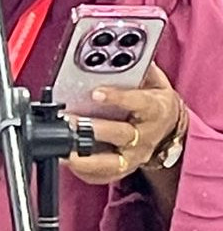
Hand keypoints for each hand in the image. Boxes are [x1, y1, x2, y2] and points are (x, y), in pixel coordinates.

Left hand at [66, 64, 181, 184]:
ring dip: (84, 157)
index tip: (96, 93)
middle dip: (91, 128)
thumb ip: (137, 68)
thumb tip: (119, 54)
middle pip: (120, 134)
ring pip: (111, 162)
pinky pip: (104, 176)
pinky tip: (67, 161)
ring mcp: (135, 155)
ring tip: (62, 150)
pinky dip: (84, 171)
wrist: (169, 127)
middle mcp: (145, 136)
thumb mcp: (153, 80)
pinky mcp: (124, 168)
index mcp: (154, 110)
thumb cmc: (154, 101)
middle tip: (67, 120)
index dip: (118, 98)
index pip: (138, 103)